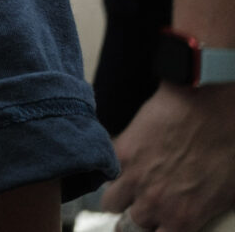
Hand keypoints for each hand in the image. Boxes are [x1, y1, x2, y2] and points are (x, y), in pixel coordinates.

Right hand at [103, 83, 234, 231]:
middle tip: (146, 206)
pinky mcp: (120, 154)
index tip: (157, 228)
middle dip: (140, 217)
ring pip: (111, 204)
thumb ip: (202, 211)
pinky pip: (106, 173)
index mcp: (183, 218)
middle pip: (133, 225)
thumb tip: (196, 216)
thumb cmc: (227, 147)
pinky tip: (124, 165)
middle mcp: (154, 203)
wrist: (209, 109)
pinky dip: (112, 171)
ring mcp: (133, 178)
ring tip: (130, 187)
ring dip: (121, 198)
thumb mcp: (226, 193)